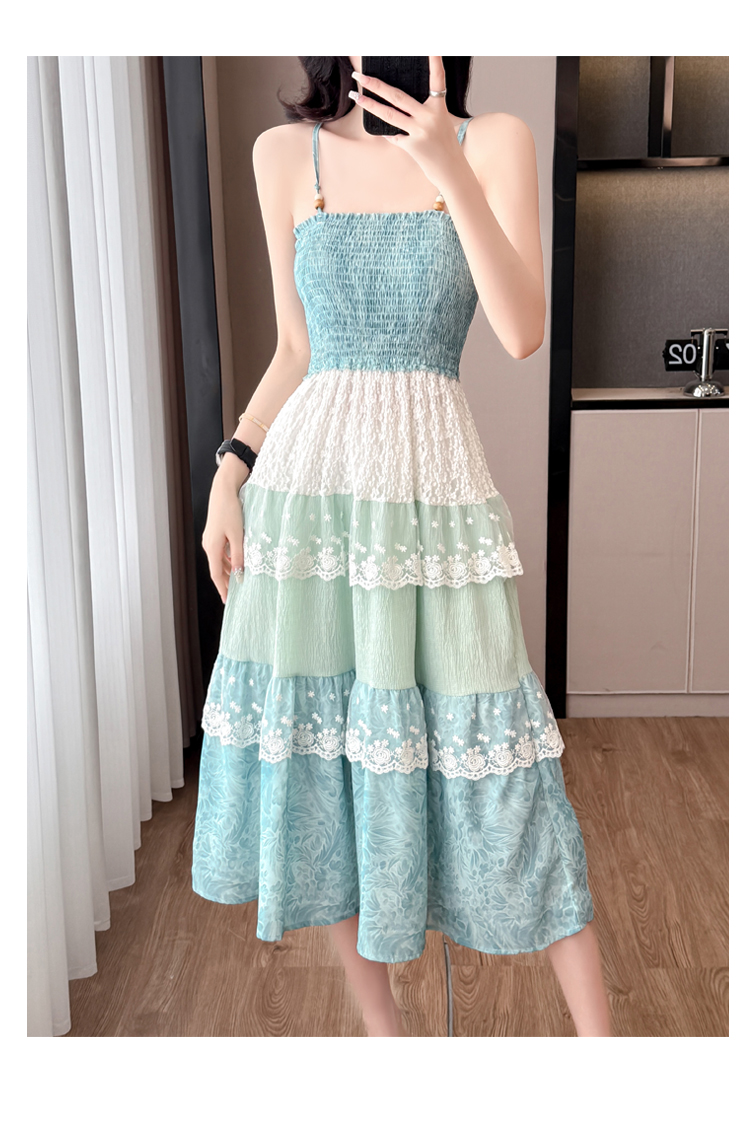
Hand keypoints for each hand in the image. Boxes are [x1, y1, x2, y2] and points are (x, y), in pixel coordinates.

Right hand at [202, 473, 244, 604]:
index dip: (222, 589)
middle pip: (217, 569)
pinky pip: (221, 552)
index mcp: (212, 547)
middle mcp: (209, 545)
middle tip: (236, 593)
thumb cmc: (231, 511)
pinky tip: (237, 562)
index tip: (228, 601)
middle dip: (226, 582)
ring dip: (227, 571)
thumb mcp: (238, 536)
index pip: (216, 575)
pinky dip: (228, 560)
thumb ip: (239, 556)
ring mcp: (211, 539)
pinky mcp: (215, 533)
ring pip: (219, 560)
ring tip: (238, 580)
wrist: (223, 491)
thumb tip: (240, 575)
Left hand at [349, 56, 464, 188]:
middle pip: (397, 96)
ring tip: (355, 96)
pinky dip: (389, 134)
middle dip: (375, 84)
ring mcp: (420, 131)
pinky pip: (393, 136)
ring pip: (389, 114)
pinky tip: (384, 131)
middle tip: (359, 75)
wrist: (451, 170)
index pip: (437, 80)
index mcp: (438, 107)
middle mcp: (429, 117)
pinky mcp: (412, 146)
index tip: (431, 46)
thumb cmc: (444, 144)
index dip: (435, 62)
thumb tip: (394, 102)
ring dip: (369, 105)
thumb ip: (421, 111)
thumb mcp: (438, 122)